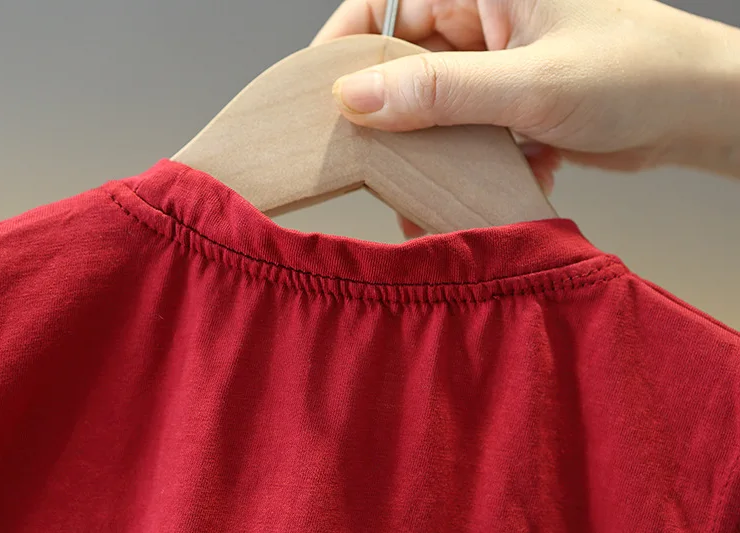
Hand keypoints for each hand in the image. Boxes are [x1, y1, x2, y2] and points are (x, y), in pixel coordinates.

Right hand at [312, 0, 739, 237]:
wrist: (698, 112)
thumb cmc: (638, 72)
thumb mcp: (532, 83)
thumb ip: (441, 91)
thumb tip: (355, 98)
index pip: (384, 8)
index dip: (344, 52)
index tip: (323, 103)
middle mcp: (480, 19)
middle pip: (402, 66)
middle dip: (394, 122)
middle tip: (379, 166)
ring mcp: (493, 63)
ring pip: (432, 108)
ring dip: (436, 154)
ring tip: (441, 191)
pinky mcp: (506, 102)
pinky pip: (465, 133)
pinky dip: (474, 164)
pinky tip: (508, 177)